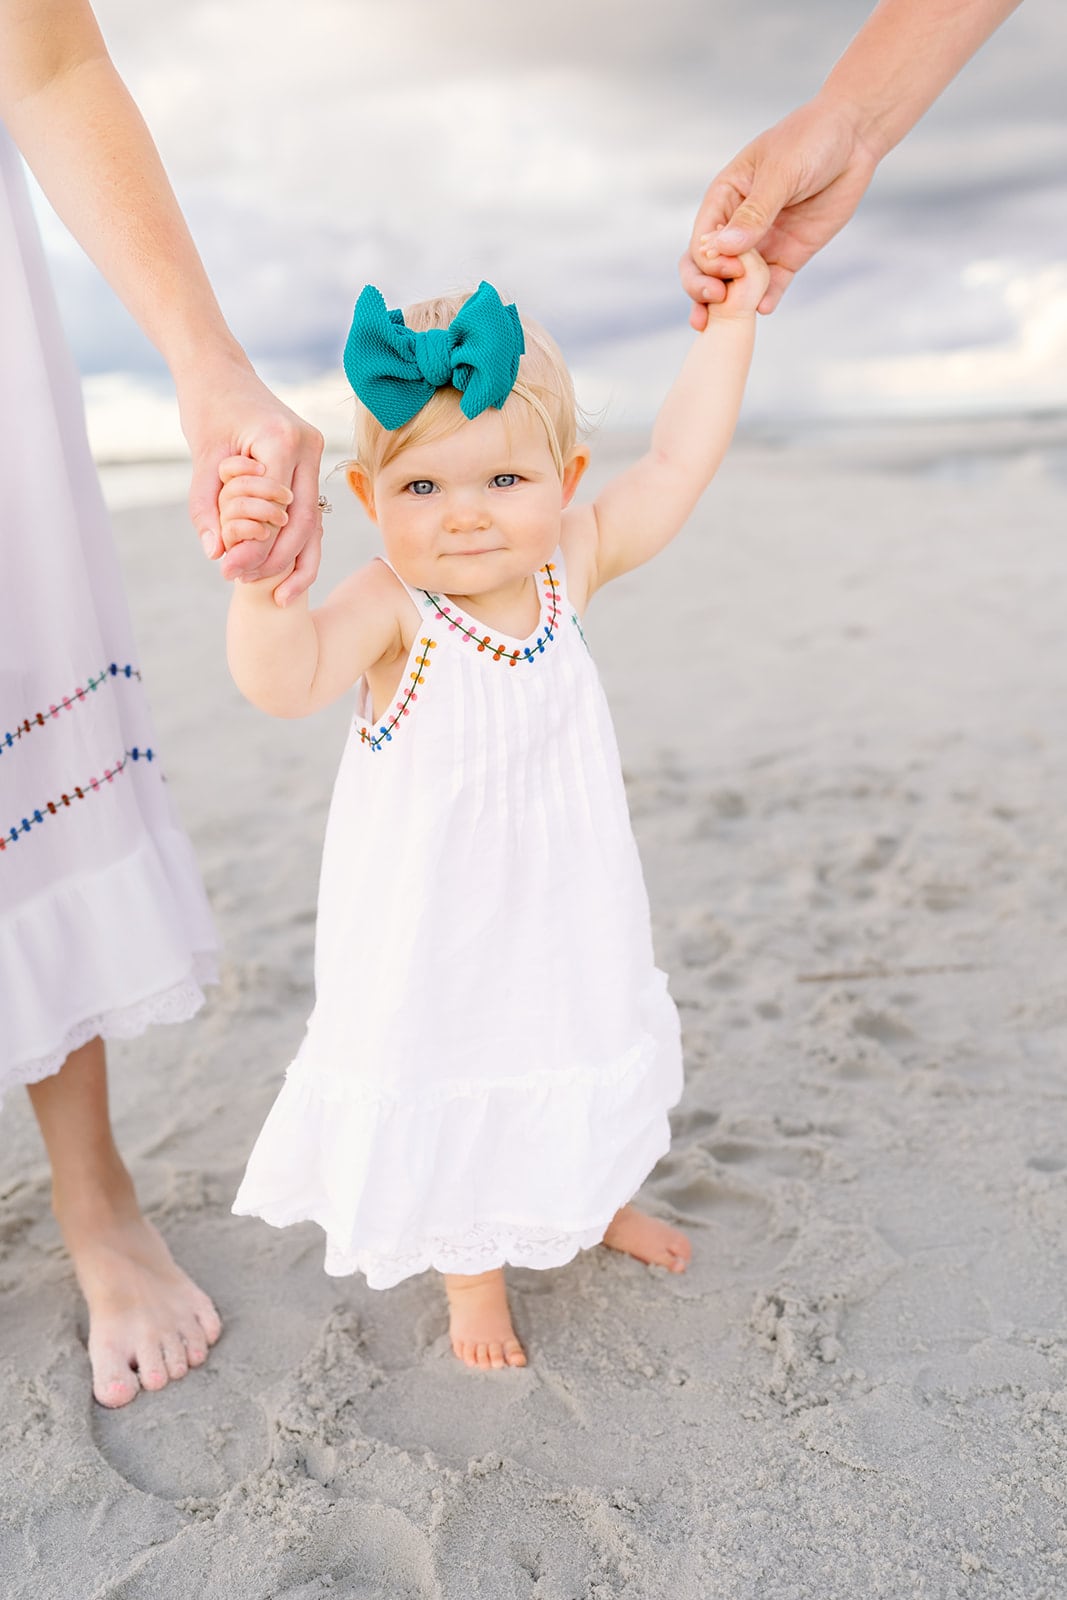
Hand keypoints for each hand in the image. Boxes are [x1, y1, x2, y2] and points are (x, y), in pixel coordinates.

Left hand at [180, 360, 324, 604]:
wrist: (221, 373)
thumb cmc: (207, 409)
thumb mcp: (201, 459)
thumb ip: (206, 507)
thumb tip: (216, 555)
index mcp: (282, 439)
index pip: (275, 508)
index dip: (255, 547)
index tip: (229, 571)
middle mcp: (309, 447)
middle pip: (304, 522)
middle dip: (277, 560)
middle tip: (244, 582)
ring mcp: (314, 456)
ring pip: (314, 523)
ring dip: (292, 559)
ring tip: (270, 589)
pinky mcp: (310, 464)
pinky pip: (309, 513)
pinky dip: (296, 542)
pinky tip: (280, 569)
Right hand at [680, 96, 880, 325]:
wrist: (853, 138)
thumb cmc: (809, 140)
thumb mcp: (780, 173)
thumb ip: (754, 213)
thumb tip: (723, 250)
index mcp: (724, 199)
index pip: (701, 241)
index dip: (708, 262)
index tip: (729, 268)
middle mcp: (737, 226)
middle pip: (708, 268)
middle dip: (705, 289)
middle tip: (715, 303)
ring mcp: (762, 243)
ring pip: (735, 283)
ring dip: (729, 304)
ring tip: (730, 322)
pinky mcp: (788, 256)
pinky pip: (771, 286)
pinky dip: (766, 300)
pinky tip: (765, 309)